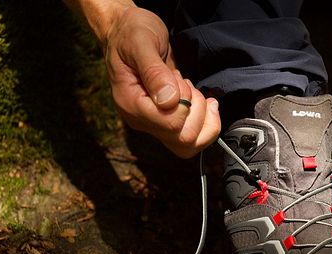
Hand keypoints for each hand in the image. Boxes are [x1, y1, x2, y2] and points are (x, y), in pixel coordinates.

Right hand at [104, 7, 219, 157]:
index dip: (185, 103)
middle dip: (196, 111)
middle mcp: (141, 120)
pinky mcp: (166, 120)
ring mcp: (154, 123)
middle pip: (183, 140)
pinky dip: (206, 122)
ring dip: (202, 117)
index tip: (177, 79)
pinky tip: (204, 102)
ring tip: (192, 90)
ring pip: (189, 144)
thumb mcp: (141, 43)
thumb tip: (169, 100)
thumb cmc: (130, 33)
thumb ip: (154, 72)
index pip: (170, 124)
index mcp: (131, 104)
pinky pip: (190, 137)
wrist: (125, 31)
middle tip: (186, 84)